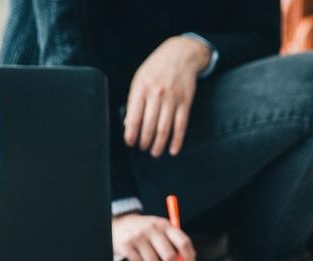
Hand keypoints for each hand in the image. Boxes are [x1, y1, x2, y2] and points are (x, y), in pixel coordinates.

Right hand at [112, 213, 196, 260]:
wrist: (118, 224)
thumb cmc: (144, 231)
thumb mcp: (160, 230)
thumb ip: (174, 243)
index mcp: (165, 225)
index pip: (183, 242)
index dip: (190, 260)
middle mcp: (153, 230)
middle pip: (170, 257)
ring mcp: (139, 238)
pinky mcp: (126, 246)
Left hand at [123, 36, 211, 157]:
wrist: (180, 54)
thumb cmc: (156, 68)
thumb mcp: (139, 79)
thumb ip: (133, 100)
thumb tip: (127, 123)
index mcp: (141, 89)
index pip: (133, 118)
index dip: (130, 135)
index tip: (130, 143)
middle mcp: (156, 94)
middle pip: (148, 126)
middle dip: (144, 142)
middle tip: (143, 148)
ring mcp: (172, 98)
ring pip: (164, 129)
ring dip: (158, 145)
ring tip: (155, 152)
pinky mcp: (185, 102)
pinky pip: (181, 125)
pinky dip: (177, 140)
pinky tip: (173, 149)